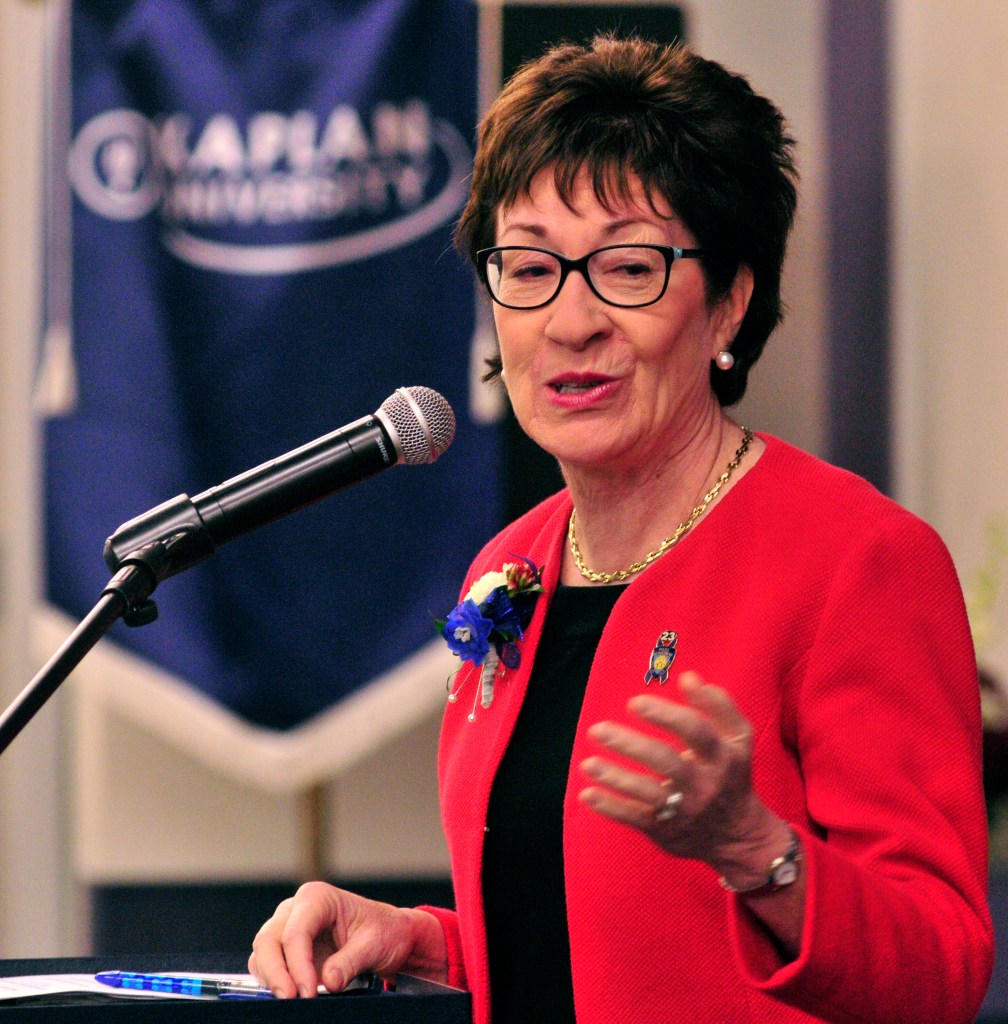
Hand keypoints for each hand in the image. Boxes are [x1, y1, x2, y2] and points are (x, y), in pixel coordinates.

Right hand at [248, 882, 446, 998]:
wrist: (389, 936)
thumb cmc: (383, 931)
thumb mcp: (375, 944)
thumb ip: (350, 961)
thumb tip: (329, 981)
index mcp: (318, 897)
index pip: (296, 932)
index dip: (298, 964)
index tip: (308, 992)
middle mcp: (296, 909)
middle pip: (269, 939)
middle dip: (276, 972)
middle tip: (291, 1000)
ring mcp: (288, 927)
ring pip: (263, 952)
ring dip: (271, 978)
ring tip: (291, 1002)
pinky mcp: (286, 948)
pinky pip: (266, 964)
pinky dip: (272, 981)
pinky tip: (290, 996)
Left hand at [579, 671, 783, 880]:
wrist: (739, 835)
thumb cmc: (730, 774)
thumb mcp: (738, 739)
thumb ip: (718, 705)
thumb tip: (688, 676)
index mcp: (723, 756)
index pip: (696, 731)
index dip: (666, 715)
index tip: (634, 702)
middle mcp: (705, 784)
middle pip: (667, 762)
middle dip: (631, 745)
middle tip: (597, 729)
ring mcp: (685, 810)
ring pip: (649, 793)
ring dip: (616, 778)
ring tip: (587, 763)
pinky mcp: (666, 830)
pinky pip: (636, 819)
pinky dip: (611, 807)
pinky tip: (587, 794)